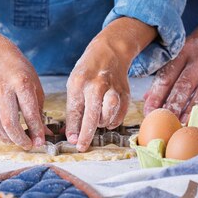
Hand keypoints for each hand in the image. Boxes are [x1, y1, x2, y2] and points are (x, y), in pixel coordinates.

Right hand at [0, 35, 45, 148]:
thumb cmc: (19, 71)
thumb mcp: (34, 85)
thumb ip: (39, 110)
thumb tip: (44, 133)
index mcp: (21, 83)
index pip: (29, 111)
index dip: (36, 129)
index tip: (41, 141)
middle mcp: (5, 91)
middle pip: (10, 122)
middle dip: (21, 138)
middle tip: (30, 146)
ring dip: (11, 140)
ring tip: (22, 142)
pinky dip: (2, 135)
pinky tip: (10, 138)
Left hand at [66, 17, 155, 151]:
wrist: (110, 51)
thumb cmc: (88, 70)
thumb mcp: (75, 83)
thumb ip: (74, 107)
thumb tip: (72, 134)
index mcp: (79, 81)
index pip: (75, 110)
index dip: (73, 129)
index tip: (72, 141)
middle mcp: (97, 85)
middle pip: (92, 115)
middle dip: (86, 134)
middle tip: (82, 146)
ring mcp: (113, 88)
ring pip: (109, 114)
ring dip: (102, 123)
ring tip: (97, 121)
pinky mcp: (125, 92)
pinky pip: (120, 114)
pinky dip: (114, 120)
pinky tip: (108, 118)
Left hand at [143, 0, 197, 121]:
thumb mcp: (190, 45)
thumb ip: (172, 69)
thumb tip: (150, 93)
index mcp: (187, 48)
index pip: (168, 73)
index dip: (157, 93)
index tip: (148, 109)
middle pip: (183, 84)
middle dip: (171, 105)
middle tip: (162, 121)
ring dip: (190, 110)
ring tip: (181, 124)